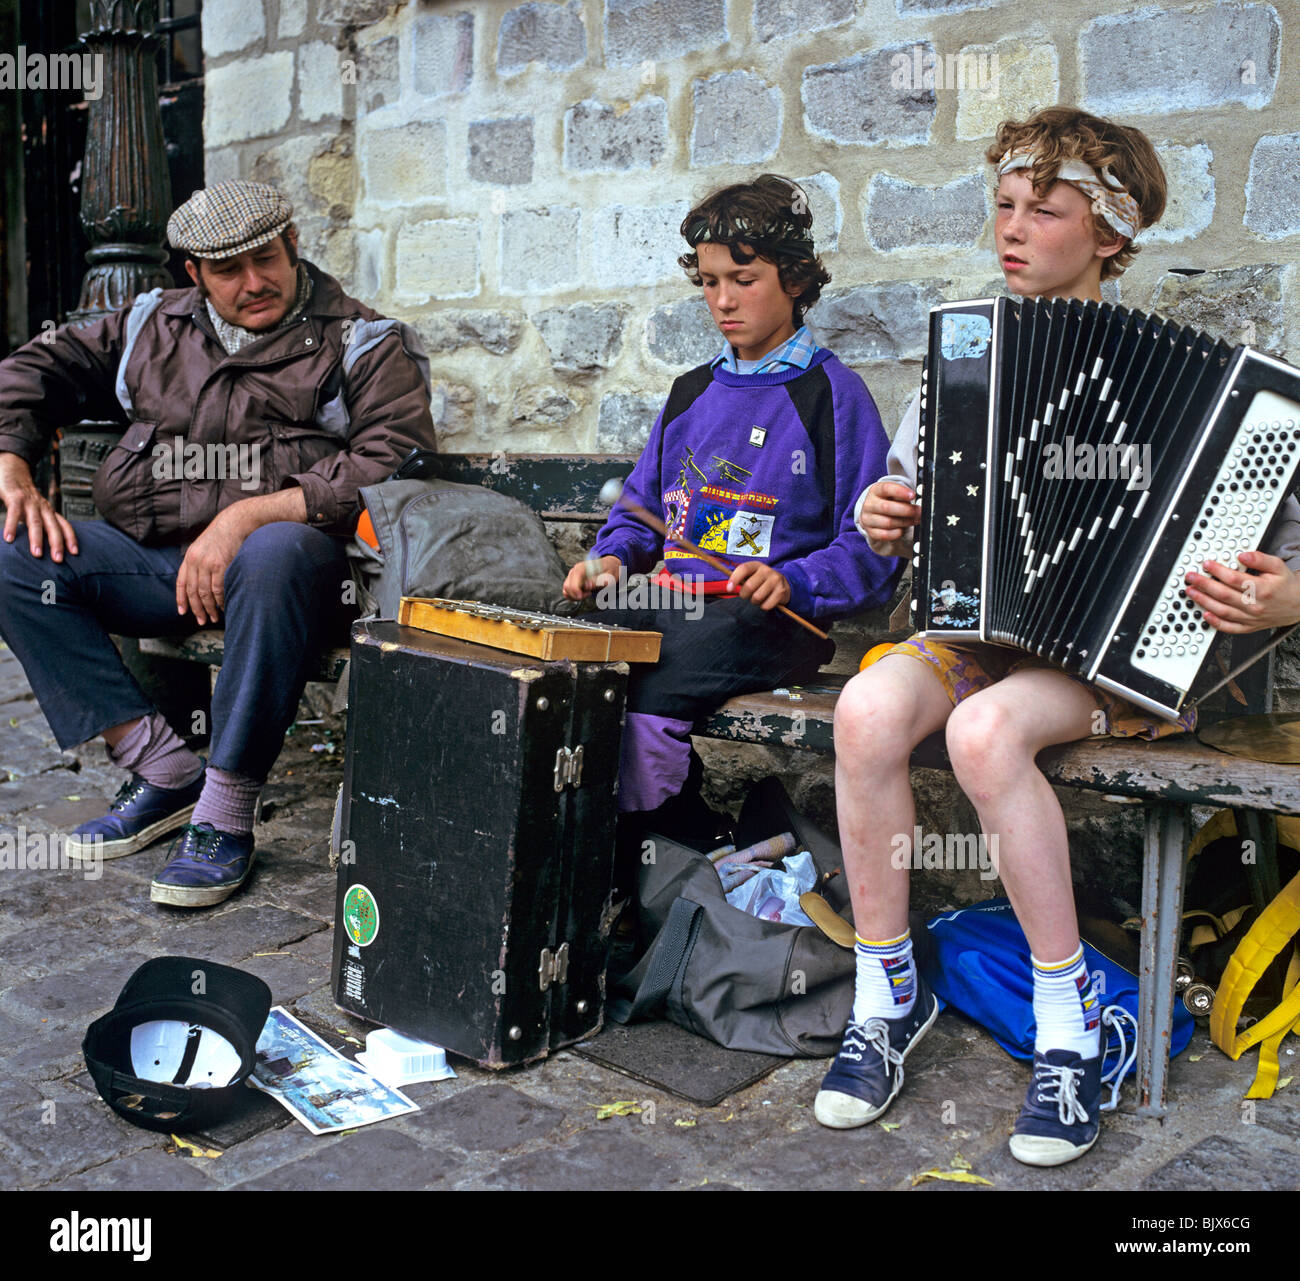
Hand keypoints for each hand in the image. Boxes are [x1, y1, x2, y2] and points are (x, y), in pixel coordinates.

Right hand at [0, 453, 77, 560]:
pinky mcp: (15, 498)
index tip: (75, 553)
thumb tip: (45, 547)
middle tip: (58, 560)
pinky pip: (14, 513)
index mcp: (50, 511)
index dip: (71, 538)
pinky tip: (9, 539)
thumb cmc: (24, 497)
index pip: (64, 526)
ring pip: (36, 522)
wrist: (13, 471)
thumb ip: (40, 525)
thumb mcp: (35, 510)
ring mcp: (30, 502)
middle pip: (53, 527)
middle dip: (57, 544)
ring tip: (37, 554)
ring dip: (37, 539)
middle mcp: (43, 507)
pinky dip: (12, 526)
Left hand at [175, 505, 251, 624]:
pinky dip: (220, 601)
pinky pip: (218, 589)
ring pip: (205, 593)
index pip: (182, 583)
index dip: (181, 599)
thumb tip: (199, 580)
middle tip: (201, 620)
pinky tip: (223, 607)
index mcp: (189, 557)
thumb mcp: (204, 546)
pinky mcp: (221, 565)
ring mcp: (208, 563)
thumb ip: (199, 561)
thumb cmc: (223, 535)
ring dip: (209, 608)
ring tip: (213, 617)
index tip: (183, 612)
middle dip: (196, 608)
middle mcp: (195, 561)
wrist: (236, 522)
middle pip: (193, 591)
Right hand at [564, 554, 620, 599]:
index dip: (575, 588)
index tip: (581, 596)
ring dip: (575, 596)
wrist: (610, 566)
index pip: (574, 576)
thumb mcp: (608, 576)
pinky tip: (583, 593)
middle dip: (576, 594)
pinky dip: (573, 596)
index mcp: (584, 566)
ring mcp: (573, 575)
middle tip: (589, 593)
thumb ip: (597, 581)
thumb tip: (587, 586)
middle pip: (567, 585)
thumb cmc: (609, 570)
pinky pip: (567, 591)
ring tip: (587, 593)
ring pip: (566, 590)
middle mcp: (576, 570)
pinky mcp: (572, 581)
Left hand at [728, 561, 789, 610]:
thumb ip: (741, 578)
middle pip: (749, 586)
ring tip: (757, 598)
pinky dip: (763, 606)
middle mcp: (767, 570)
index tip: (729, 589)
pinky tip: (765, 601)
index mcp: (756, 565)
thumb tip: (729, 587)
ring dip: (754, 602)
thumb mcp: (752, 575)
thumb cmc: (761, 581)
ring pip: (757, 597)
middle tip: (746, 595)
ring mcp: (775, 580)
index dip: (734, 579)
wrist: (783, 584)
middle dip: (744, 594)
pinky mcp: (781, 591)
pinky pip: (766, 605)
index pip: (743, 569)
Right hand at [858, 480, 919, 557]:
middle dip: (906, 510)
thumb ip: (905, 496)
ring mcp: (868, 519)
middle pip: (887, 507)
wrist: (875, 514)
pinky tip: (902, 529)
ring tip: (914, 520)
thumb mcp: (895, 494)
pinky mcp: (870, 532)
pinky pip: (885, 535)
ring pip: (888, 522)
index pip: (886, 489)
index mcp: (875, 490)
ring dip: (904, 522)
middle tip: (919, 511)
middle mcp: (869, 504)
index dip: (900, 492)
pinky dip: (896, 533)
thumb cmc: (889, 502)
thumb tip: (920, 502)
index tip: (912, 495)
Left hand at [1185, 550, 1299, 633]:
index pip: (1234, 579)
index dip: (1218, 571)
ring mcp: (1251, 618)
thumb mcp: (1278, 566)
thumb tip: (1243, 555)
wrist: (1299, 605)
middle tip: (1190, 577)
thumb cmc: (1286, 585)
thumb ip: (1260, 559)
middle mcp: (1255, 605)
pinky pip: (1229, 628)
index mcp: (1262, 589)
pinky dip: (1215, 623)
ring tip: (1190, 592)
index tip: (1206, 564)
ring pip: (1223, 611)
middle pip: (1224, 595)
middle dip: (1203, 585)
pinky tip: (1204, 615)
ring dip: (1203, 601)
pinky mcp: (1249, 627)